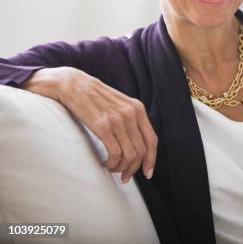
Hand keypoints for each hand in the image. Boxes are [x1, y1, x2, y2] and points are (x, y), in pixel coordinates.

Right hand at [24, 67, 157, 183]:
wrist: (72, 84)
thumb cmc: (94, 97)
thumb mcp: (119, 104)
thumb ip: (130, 119)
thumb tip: (136, 143)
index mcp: (137, 108)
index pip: (152, 140)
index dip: (151, 159)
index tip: (147, 172)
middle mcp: (131, 114)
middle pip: (141, 150)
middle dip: (134, 168)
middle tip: (124, 176)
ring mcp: (118, 120)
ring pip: (129, 154)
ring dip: (121, 167)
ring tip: (112, 168)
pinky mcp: (103, 126)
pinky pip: (115, 153)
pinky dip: (112, 163)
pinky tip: (104, 162)